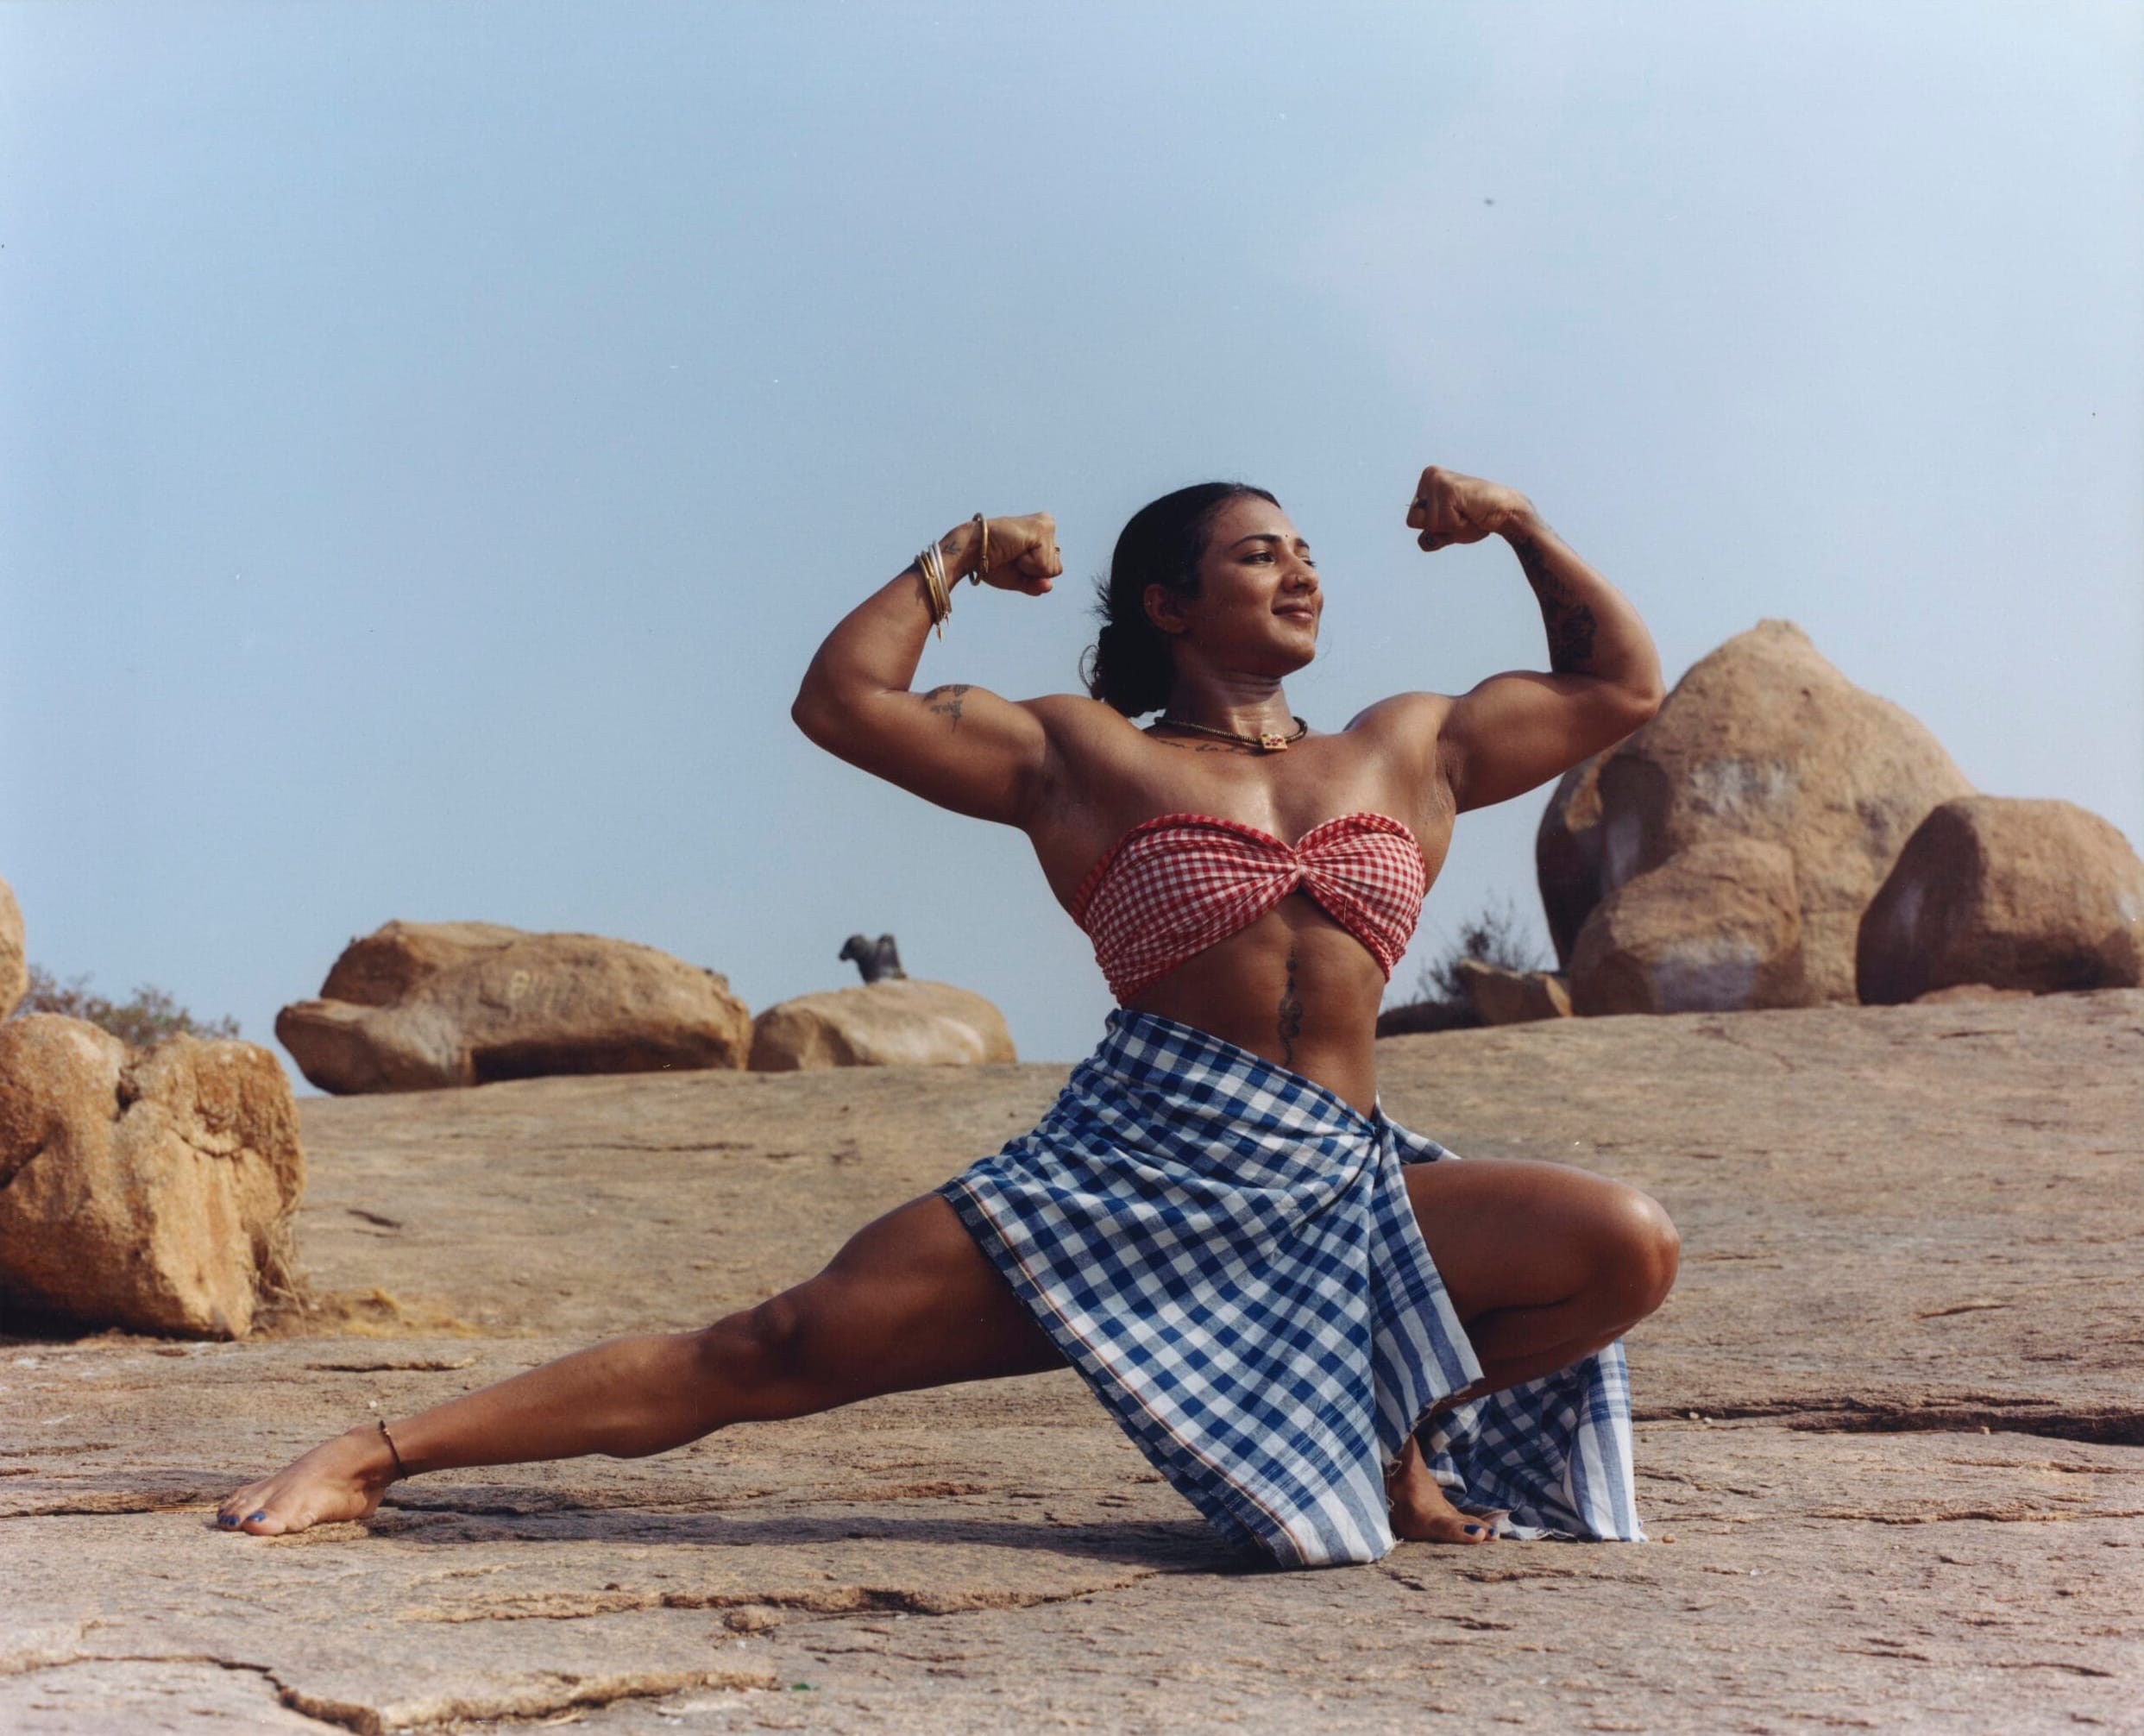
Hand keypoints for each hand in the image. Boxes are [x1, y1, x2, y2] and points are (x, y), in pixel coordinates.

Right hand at [963, 512, 1061, 594]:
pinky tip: (1014, 549)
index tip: (1013, 561)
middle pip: (1056, 569)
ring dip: (1029, 567)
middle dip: (1032, 571)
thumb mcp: (1018, 579)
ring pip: (1052, 568)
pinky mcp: (1041, 527)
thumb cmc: (992, 563)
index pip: (1053, 570)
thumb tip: (1049, 586)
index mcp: (1043, 536)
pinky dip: (1028, 564)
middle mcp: (1047, 526)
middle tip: (1012, 557)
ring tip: (1012, 552)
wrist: (972, 551)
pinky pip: (1044, 564)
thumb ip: (1036, 584)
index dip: (1032, 574)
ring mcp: (1046, 525)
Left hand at [1404, 467, 1530, 551]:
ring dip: (1450, 526)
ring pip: (1429, 524)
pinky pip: (1443, 522)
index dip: (1433, 528)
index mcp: (1425, 482)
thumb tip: (1423, 542)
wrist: (1504, 513)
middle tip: (1460, 515)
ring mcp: (1438, 480)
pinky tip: (1470, 510)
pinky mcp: (1449, 489)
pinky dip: (1458, 524)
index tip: (1453, 516)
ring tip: (1466, 512)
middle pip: (1413, 521)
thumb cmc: (1476, 519)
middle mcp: (1429, 476)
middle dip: (1438, 528)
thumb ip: (1431, 536)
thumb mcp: (1447, 530)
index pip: (1411, 520)